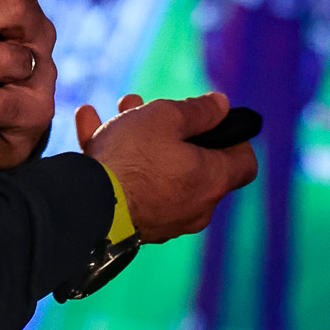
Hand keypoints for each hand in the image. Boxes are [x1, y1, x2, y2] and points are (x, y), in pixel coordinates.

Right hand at [74, 90, 256, 243]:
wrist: (85, 205)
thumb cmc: (131, 158)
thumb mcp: (165, 117)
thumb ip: (197, 110)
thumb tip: (222, 104)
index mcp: (212, 180)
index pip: (244, 162)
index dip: (233, 136)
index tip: (213, 120)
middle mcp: (195, 206)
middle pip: (194, 161)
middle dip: (172, 128)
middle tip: (151, 107)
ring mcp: (165, 219)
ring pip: (159, 171)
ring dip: (141, 138)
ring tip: (120, 110)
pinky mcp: (135, 224)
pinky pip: (133, 186)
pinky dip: (120, 159)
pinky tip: (91, 124)